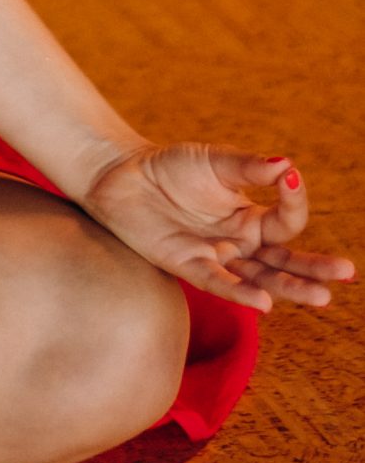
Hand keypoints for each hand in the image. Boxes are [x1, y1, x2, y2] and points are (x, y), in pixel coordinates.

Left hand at [80, 143, 355, 313]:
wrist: (121, 175)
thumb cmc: (171, 167)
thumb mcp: (214, 161)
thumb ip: (249, 167)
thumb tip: (287, 164)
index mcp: (249, 217)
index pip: (285, 220)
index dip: (293, 200)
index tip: (291, 177)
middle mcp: (238, 243)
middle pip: (283, 261)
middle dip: (314, 268)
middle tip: (346, 272)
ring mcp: (216, 257)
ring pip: (259, 279)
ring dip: (289, 289)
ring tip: (322, 296)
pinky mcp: (187, 265)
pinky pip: (219, 283)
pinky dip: (241, 292)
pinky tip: (264, 301)